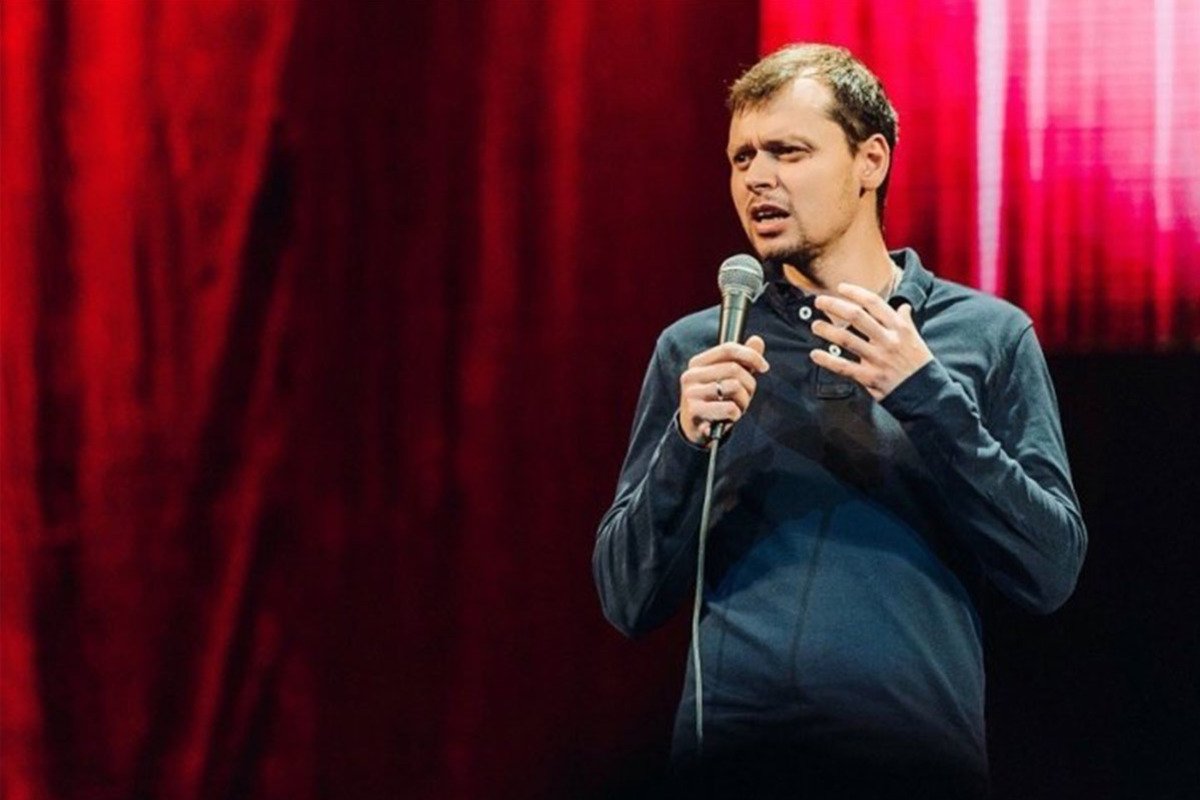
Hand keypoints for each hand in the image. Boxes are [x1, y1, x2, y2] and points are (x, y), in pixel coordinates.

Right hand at [679, 336, 768, 443]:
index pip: (728, 349)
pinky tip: (728, 418)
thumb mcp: (728, 378)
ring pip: (734, 387)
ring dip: (744, 401)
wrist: (695, 429)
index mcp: (698, 363)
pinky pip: (730, 408)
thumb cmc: (715, 400)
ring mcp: (691, 393)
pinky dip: (736, 414)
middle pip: (734, 369)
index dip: (751, 355)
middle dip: (749, 384)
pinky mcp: (694, 411)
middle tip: (746, 397)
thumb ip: (743, 359)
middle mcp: (691, 375)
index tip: (765, 367)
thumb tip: (757, 340)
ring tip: (736, 407)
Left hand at [810, 283, 931, 400]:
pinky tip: (815, 354)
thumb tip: (903, 306)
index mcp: (899, 328)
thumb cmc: (919, 364)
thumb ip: (905, 322)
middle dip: (835, 306)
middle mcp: (887, 340)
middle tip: (819, 301)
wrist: (927, 393)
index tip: (840, 287)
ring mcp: (878, 358)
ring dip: (827, 330)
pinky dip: (827, 360)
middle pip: (856, 316)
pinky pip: (844, 367)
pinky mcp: (870, 377)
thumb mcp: (916, 339)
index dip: (855, 292)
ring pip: (847, 339)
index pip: (874, 303)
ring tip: (815, 325)